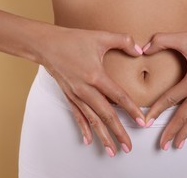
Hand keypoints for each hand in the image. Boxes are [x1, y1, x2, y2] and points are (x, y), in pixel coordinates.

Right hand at [38, 25, 145, 156]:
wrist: (45, 44)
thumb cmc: (72, 39)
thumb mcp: (100, 36)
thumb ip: (123, 41)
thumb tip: (140, 50)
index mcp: (95, 76)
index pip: (118, 97)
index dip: (131, 110)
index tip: (142, 122)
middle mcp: (85, 89)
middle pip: (105, 115)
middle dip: (118, 132)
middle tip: (128, 147)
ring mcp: (75, 95)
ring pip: (91, 120)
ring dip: (102, 136)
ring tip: (112, 150)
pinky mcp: (68, 95)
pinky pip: (77, 115)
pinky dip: (83, 128)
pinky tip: (89, 140)